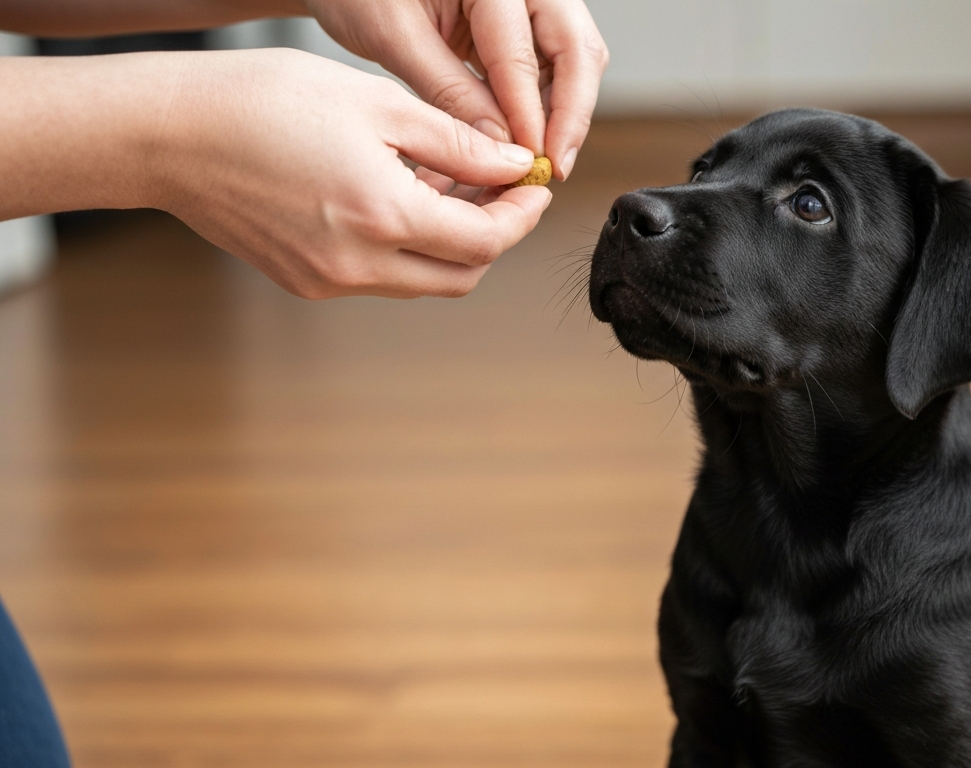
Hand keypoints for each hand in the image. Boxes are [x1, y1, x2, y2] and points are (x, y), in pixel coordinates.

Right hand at [154, 48, 550, 298]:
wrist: (169, 133)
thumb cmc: (262, 101)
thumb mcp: (377, 104)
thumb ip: (456, 142)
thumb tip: (512, 164)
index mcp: (382, 217)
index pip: (485, 241)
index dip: (521, 215)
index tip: (532, 185)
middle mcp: (357, 265)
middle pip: (461, 275)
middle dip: (493, 235)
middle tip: (500, 189)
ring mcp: (327, 282)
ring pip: (420, 280)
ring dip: (448, 242)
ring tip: (441, 180)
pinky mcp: (303, 282)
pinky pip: (378, 277)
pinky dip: (404, 247)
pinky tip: (394, 196)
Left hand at [304, 0, 608, 179]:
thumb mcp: (396, 38)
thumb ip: (450, 92)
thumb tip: (498, 146)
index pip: (523, 56)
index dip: (531, 117)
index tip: (528, 164)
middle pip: (576, 50)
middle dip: (570, 114)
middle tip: (554, 166)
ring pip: (573, 59)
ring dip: (562, 111)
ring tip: (539, 159)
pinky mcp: (521, 20)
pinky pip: (549, 63)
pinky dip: (543, 103)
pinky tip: (525, 138)